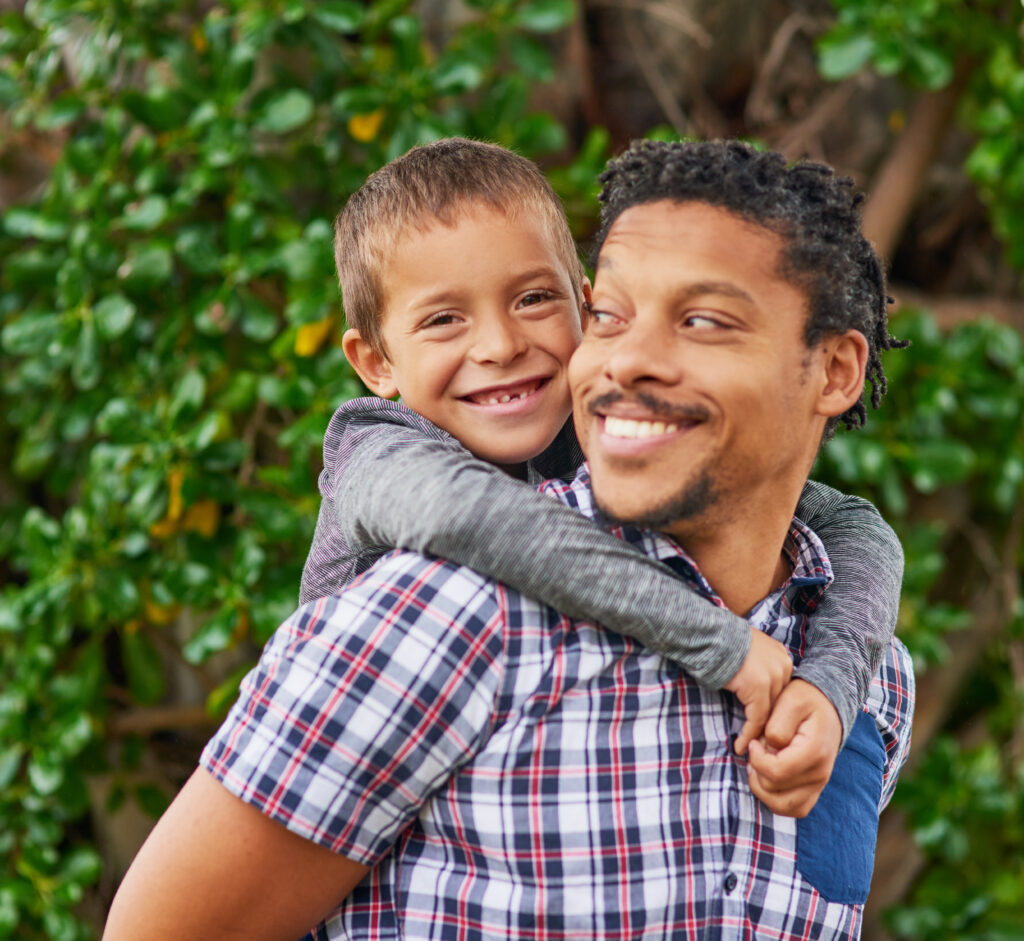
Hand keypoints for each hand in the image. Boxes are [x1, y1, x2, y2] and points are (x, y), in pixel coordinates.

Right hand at [723, 627, 792, 755]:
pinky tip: (740, 745)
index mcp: (781, 656)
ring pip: (770, 714)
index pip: (781, 690)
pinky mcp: (759, 689)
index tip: (762, 726)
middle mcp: (782, 666)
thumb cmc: (720, 641)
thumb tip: (751, 685)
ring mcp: (772, 677)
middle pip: (779, 703)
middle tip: (759, 744)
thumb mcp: (747, 650)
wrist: (709, 633)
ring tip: (751, 749)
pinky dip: (748, 734)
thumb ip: (757, 665)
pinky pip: (757, 719)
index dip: (771, 710)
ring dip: (759, 734)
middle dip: (769, 725)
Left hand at [746, 679, 841, 817]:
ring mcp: (818, 784)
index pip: (776, 772)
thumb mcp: (790, 700)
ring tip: (759, 766)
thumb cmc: (805, 700)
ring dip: (762, 789)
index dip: (756, 759)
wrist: (827, 706)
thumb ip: (777, 726)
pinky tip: (768, 777)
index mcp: (814, 751)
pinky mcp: (814, 790)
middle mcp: (820, 773)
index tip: (753, 742)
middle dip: (757, 770)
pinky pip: (793, 809)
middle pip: (774, 790)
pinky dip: (775, 799)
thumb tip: (767, 749)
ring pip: (782, 806)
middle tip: (758, 750)